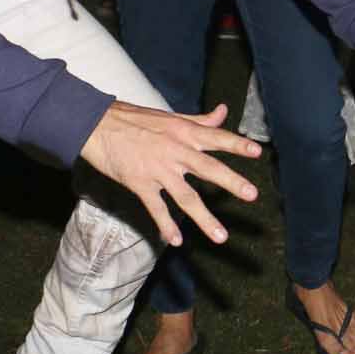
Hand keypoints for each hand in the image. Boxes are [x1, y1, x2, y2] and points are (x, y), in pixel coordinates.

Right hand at [77, 101, 260, 248]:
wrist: (97, 126)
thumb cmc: (136, 119)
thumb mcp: (171, 116)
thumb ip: (200, 120)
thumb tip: (223, 112)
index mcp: (185, 133)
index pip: (217, 138)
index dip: (237, 144)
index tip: (258, 152)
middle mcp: (176, 151)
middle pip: (209, 169)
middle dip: (232, 182)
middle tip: (252, 194)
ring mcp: (158, 170)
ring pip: (186, 197)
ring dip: (204, 219)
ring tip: (221, 236)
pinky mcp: (140, 183)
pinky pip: (156, 209)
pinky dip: (166, 226)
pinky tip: (176, 241)